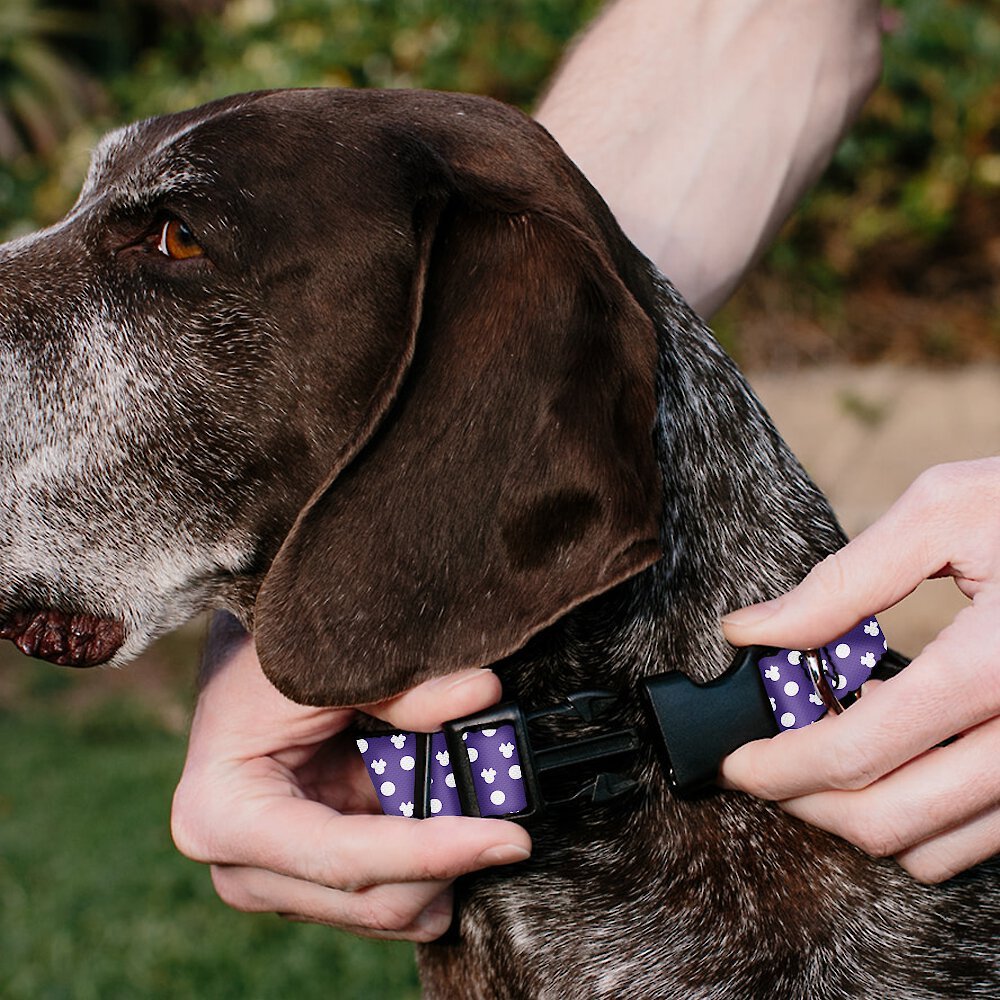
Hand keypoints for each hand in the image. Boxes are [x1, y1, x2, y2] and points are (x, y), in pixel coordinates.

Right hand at [170, 614, 530, 940]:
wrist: (240, 664)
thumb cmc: (267, 659)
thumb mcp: (327, 666)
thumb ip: (403, 690)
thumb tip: (482, 693)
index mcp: (226, 817)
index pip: (346, 858)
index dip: (433, 852)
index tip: (508, 839)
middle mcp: (242, 868)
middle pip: (370, 898)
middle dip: (448, 862)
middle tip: (510, 817)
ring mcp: (277, 880)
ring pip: (386, 906)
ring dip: (442, 864)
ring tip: (476, 804)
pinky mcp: (311, 876)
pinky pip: (388, 891)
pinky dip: (430, 861)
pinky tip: (450, 818)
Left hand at [720, 458, 999, 882]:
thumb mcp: (945, 512)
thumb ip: (841, 581)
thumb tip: (751, 631)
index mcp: (993, 667)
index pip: (855, 753)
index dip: (777, 767)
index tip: (735, 761)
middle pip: (891, 823)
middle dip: (808, 803)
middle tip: (766, 768)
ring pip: (938, 848)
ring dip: (865, 813)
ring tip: (827, 752)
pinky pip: (985, 834)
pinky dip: (923, 811)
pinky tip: (898, 749)